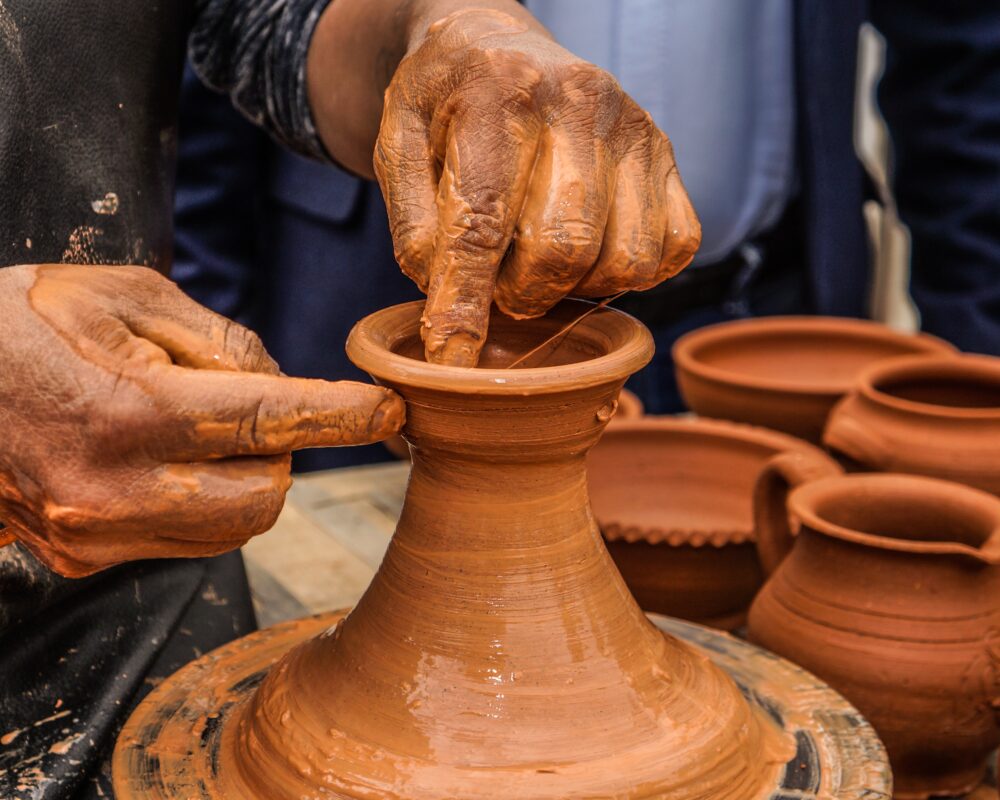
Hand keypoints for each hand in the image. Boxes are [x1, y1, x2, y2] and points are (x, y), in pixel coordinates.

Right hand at [0, 264, 403, 576]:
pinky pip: (184, 540)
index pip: (268, 419)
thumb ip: (220, 341)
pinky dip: (200, 502)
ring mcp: (97, 535)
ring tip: (189, 430)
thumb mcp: (122, 295)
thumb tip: (284, 386)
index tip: (387, 411)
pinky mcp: (83, 557)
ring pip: (231, 528)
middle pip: (266, 495)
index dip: (339, 415)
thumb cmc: (22, 321)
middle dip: (280, 453)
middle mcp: (115, 490)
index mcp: (129, 413)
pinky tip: (161, 461)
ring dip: (242, 479)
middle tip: (243, 408)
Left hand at [374, 8, 700, 364]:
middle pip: (564, 250)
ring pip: (625, 261)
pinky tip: (589, 253)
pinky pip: (673, 248)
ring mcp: (633, 128)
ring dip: (576, 289)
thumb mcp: (396, 146)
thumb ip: (413, 226)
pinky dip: (631, 274)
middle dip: (523, 294)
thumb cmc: (442, 104)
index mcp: (497, 92)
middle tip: (498, 283)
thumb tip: (447, 304)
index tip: (452, 361)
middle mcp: (578, 102)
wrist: (496, 42)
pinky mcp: (665, 154)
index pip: (482, 222)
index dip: (466, 303)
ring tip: (540, 260)